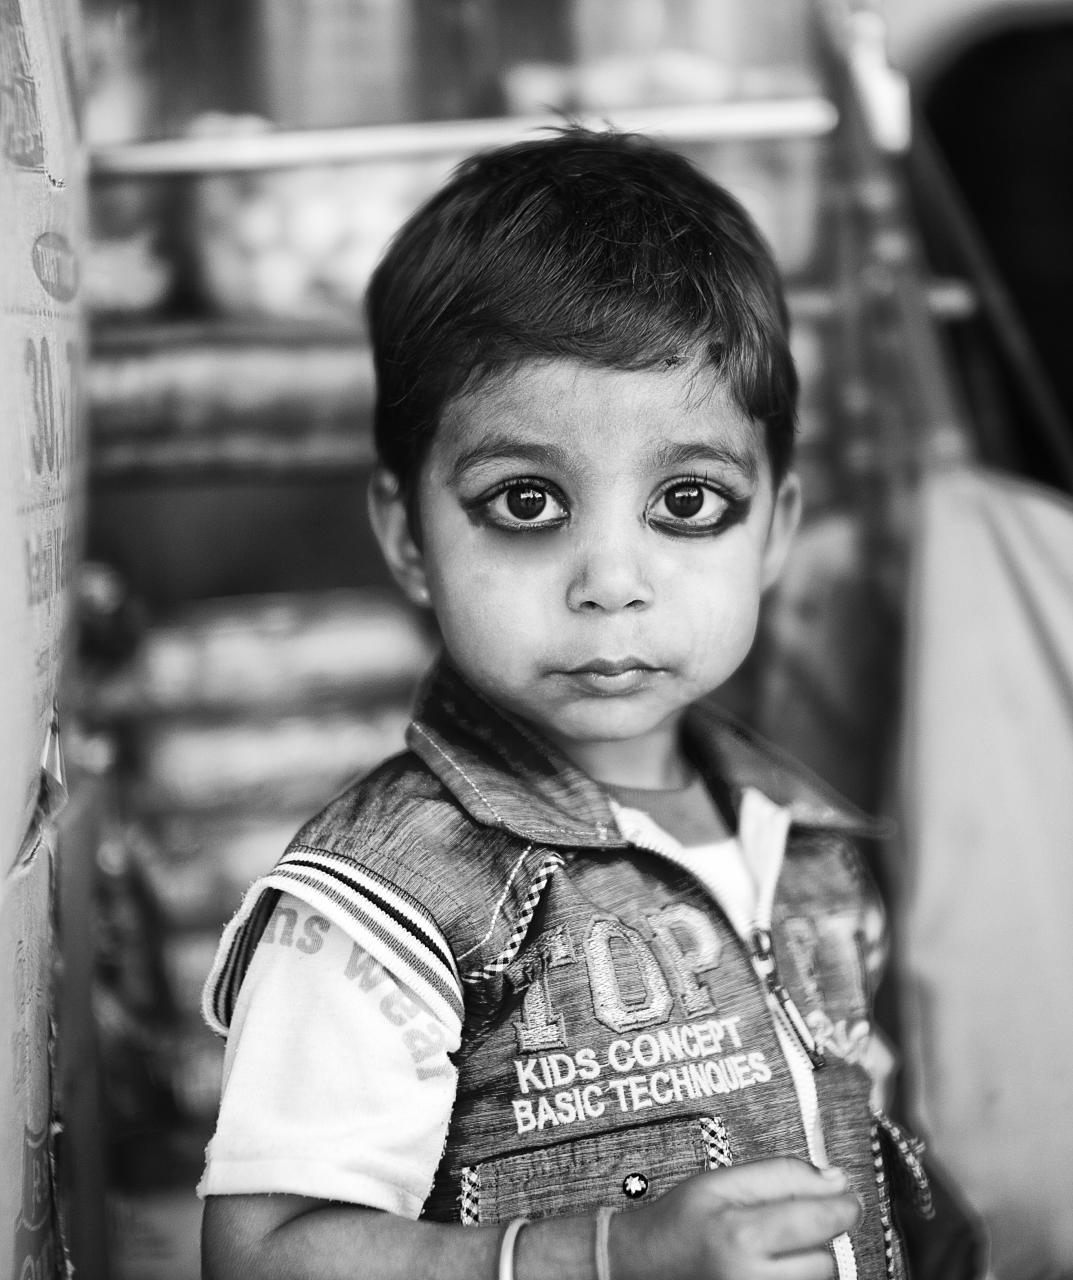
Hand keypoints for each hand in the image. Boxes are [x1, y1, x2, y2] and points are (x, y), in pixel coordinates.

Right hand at [609, 1157, 860, 1279]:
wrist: (645, 1266)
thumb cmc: (681, 1221)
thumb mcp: (722, 1181)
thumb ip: (782, 1175)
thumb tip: (837, 1179)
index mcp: (742, 1236)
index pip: (821, 1220)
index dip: (844, 1204)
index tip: (849, 1196)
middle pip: (827, 1260)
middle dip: (818, 1237)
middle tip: (792, 1222)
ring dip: (808, 1262)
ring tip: (774, 1247)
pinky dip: (794, 1278)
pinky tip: (771, 1266)